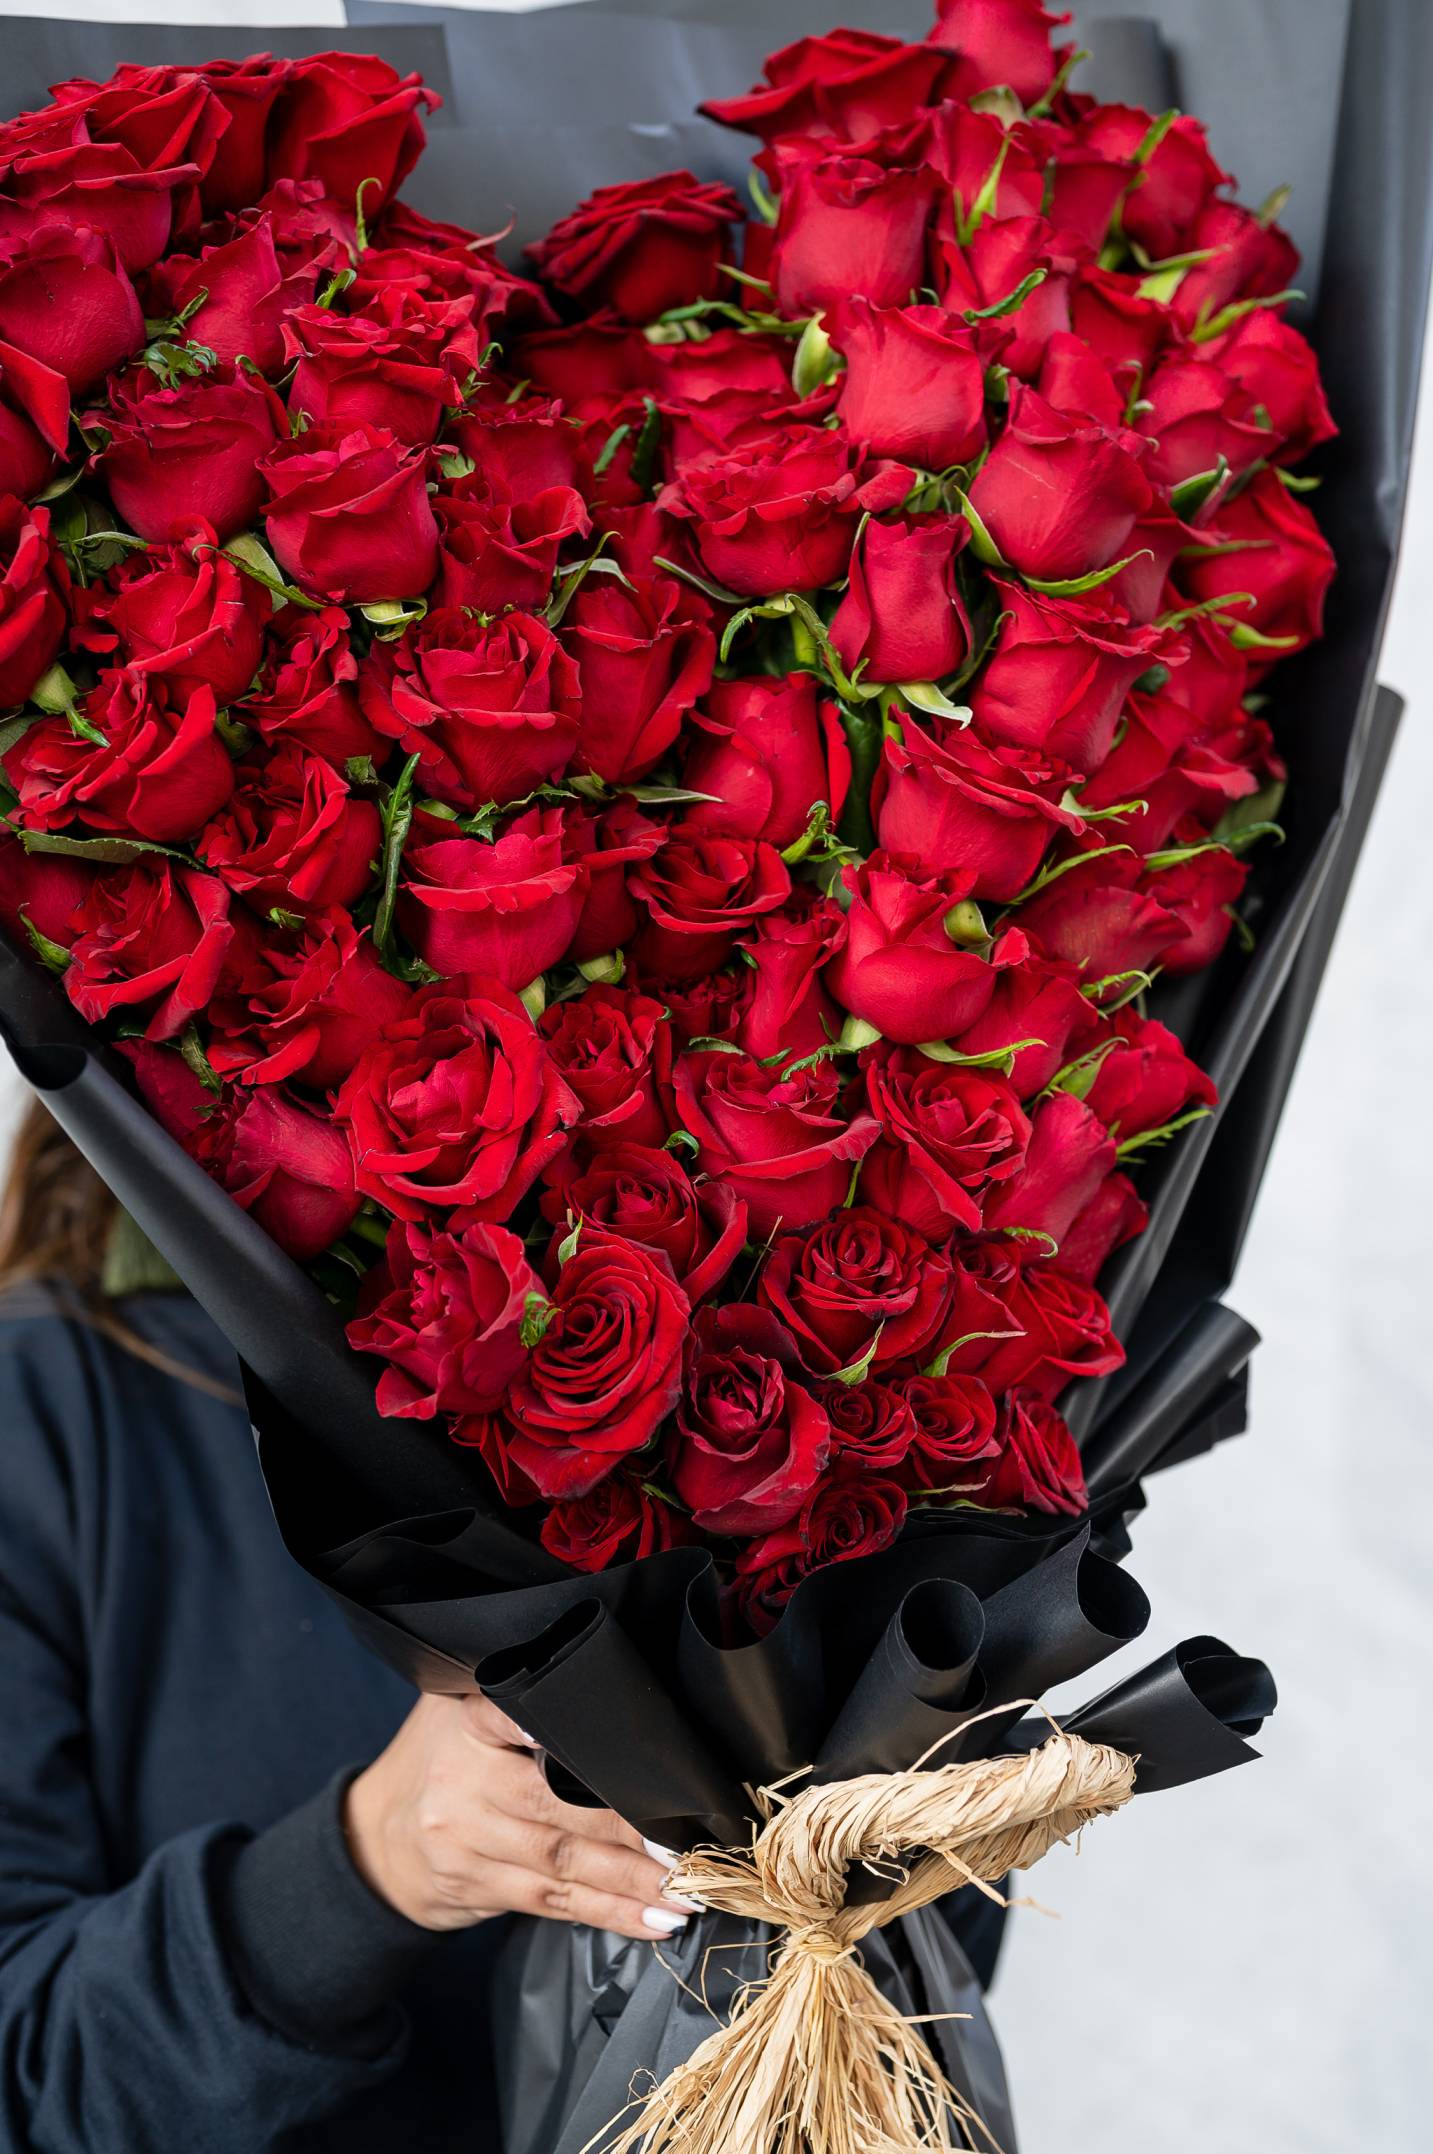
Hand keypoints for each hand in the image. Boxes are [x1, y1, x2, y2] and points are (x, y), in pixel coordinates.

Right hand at [343, 1693, 693, 1939]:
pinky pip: (553, 1902)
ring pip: (562, 1861)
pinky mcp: (480, 1887)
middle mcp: (465, 1780)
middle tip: (689, 1844)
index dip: (542, 1726)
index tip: (587, 1742)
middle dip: (630, 1830)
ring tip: (687, 1892)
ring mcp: (468, 1840)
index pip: (507, 1717)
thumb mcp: (462, 1708)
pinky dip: (609, 1913)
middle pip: (557, 1805)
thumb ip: (521, 1700)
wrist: (375, 1837)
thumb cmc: (443, 1757)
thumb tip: (614, 1686)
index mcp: (467, 1721)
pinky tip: (653, 1920)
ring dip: (632, 1883)